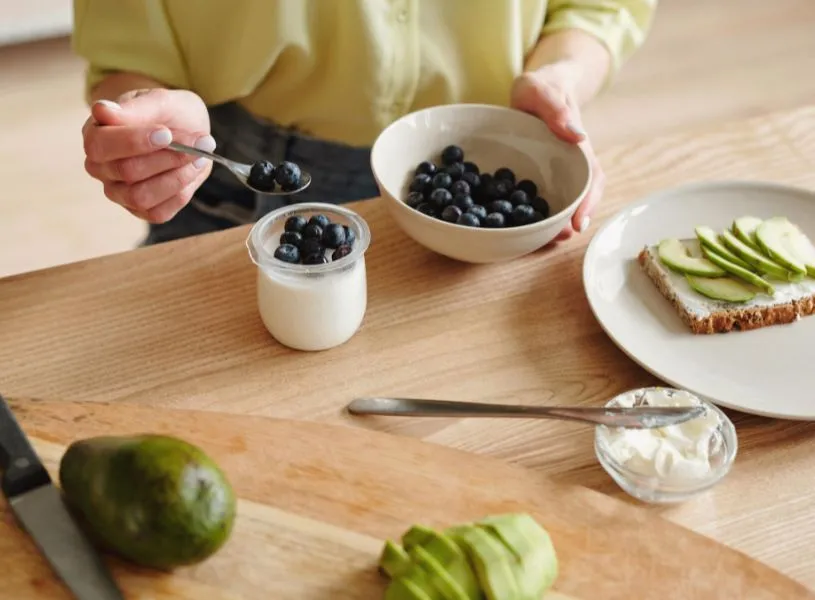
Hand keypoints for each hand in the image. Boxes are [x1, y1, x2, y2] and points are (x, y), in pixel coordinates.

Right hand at [82, 88, 215, 223]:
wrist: (187, 129)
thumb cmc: (167, 114)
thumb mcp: (159, 102)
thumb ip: (135, 108)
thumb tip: (101, 111)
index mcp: (95, 135)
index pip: (101, 145)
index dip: (134, 141)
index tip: (166, 133)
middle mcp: (100, 167)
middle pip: (126, 171)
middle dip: (168, 157)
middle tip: (199, 142)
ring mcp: (118, 192)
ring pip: (140, 197)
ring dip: (176, 178)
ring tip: (199, 157)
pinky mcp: (141, 210)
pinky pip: (158, 213)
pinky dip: (181, 193)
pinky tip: (192, 171)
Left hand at [510, 66, 605, 243]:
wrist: (538, 87)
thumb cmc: (542, 86)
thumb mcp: (540, 87)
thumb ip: (554, 105)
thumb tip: (576, 135)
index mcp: (577, 146)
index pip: (591, 178)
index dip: (588, 201)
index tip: (580, 222)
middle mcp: (571, 163)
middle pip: (579, 197)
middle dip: (571, 220)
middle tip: (559, 238)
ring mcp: (555, 172)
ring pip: (562, 202)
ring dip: (556, 222)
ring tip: (546, 240)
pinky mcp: (538, 176)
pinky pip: (541, 199)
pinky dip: (536, 215)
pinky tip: (526, 228)